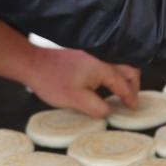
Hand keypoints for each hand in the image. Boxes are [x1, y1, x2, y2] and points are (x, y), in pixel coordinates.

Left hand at [0, 20, 139, 116]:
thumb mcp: (77, 101)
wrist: (32, 63)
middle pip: (128, 68)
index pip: (124, 84)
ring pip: (117, 64)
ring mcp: (92, 54)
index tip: (133, 107)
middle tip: (131, 99)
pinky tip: (105, 84)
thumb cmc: (52, 81)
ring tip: (121, 92)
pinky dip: (112, 73)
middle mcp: (101, 57)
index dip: (131, 97)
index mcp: (102, 68)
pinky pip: (106, 63)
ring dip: (123, 78)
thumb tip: (109, 111)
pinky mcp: (83, 54)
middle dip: (133, 84)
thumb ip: (97, 107)